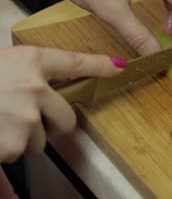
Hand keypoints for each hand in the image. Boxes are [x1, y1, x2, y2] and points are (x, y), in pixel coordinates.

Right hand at [0, 46, 123, 162]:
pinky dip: (8, 148)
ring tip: (1, 122)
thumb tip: (46, 81)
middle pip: (67, 116)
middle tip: (24, 117)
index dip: (100, 66)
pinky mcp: (15, 141)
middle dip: (52, 123)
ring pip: (42, 138)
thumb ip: (28, 72)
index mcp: (30, 61)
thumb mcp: (2, 63)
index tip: (118, 67)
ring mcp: (28, 116)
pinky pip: (21, 151)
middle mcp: (35, 87)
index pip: (75, 62)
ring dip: (25, 137)